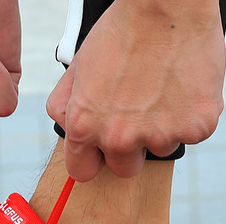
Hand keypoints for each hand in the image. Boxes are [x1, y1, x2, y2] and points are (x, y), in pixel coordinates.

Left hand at [47, 0, 224, 180]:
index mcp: (86, 127)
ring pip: (160, 149)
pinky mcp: (196, 126)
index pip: (82, 171)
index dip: (91, 161)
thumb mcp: (76, 70)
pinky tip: (180, 89)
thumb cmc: (121, 33)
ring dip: (160, 129)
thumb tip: (67, 129)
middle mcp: (120, 138)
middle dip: (128, 150)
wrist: (166, 5)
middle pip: (123, 169)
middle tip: (136, 118)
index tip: (100, 153)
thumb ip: (64, 108)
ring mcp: (160, 135)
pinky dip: (188, 116)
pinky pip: (191, 134)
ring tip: (159, 92)